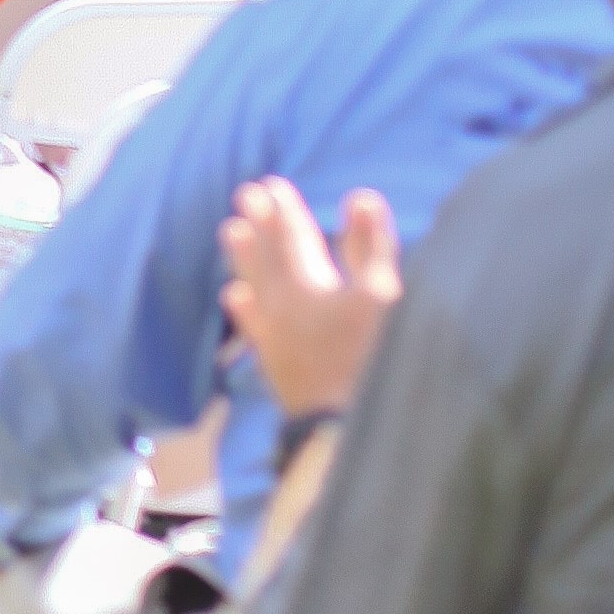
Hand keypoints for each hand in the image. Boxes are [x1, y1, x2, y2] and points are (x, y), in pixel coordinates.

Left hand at [222, 178, 401, 418]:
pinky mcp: (276, 366)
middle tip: (244, 195)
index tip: (272, 185)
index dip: (284, 210)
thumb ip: (371, 246)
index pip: (293, 238)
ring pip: (254, 285)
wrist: (345, 428)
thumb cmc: (371, 359)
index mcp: (311, 285)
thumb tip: (360, 196)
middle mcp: (284, 307)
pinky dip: (243, 308)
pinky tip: (234, 296)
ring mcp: (275, 337)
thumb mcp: (383, 297)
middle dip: (259, 224)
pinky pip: (252, 327)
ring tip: (231, 231)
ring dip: (244, 257)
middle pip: (268, 257)